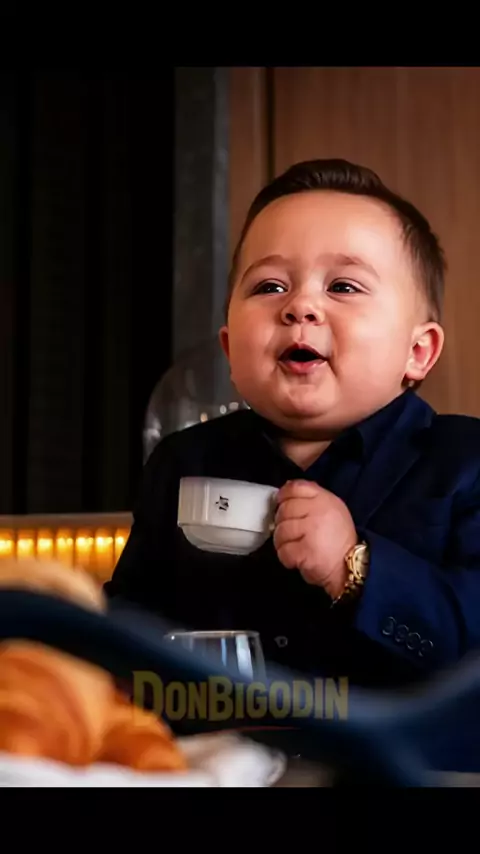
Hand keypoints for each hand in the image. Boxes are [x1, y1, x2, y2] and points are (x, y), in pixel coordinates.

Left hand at [273, 479, 357, 598]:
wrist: (351, 567)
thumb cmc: (339, 539)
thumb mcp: (332, 510)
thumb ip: (312, 499)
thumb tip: (286, 490)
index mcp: (324, 499)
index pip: (295, 487)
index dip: (283, 496)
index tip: (281, 505)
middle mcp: (318, 511)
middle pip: (284, 509)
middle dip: (282, 523)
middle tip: (291, 534)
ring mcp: (311, 530)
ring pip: (280, 531)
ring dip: (283, 542)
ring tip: (294, 547)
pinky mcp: (305, 551)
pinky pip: (283, 551)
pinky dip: (287, 557)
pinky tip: (297, 559)